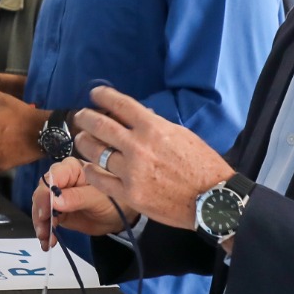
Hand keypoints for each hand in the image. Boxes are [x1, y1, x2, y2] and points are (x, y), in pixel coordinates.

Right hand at [34, 157, 140, 247]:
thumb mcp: (98, 198)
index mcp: (71, 169)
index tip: (45, 213)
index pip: (52, 178)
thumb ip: (77, 198)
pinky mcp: (57, 211)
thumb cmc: (115, 200)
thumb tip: (54, 200)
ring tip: (46, 239)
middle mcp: (61, 180)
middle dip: (41, 212)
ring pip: (41, 208)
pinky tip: (48, 242)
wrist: (120, 217)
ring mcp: (57, 196)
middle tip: (44, 231)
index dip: (45, 194)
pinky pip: (46, 220)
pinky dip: (45, 231)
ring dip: (41, 224)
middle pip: (42, 193)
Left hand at [72, 86, 234, 231]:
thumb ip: (155, 126)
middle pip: (100, 125)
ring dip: (85, 142)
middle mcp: (138, 146)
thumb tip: (137, 117)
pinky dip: (91, 170)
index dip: (103, 96)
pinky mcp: (128, 193)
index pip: (120, 104)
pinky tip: (89, 166)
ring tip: (82, 140)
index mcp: (153, 128)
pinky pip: (99, 178)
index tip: (95, 94)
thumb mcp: (181, 135)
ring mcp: (131, 171)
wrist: (213, 199)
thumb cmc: (202, 165)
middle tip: (80, 116)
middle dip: (85, 118)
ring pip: (95, 151)